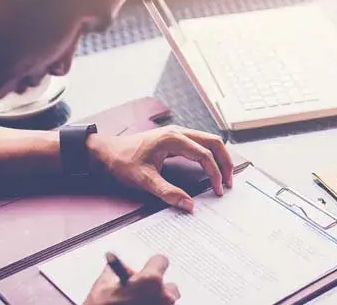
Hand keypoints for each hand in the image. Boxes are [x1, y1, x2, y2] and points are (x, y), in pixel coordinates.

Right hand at [83, 255, 179, 304]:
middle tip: (140, 291)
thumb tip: (115, 262)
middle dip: (156, 287)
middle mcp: (163, 296)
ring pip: (168, 301)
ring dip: (157, 300)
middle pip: (169, 285)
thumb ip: (116, 270)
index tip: (147, 267)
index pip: (161, 260)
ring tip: (139, 302)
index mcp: (150, 280)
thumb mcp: (104, 286)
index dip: (152, 264)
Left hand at [87, 126, 233, 211]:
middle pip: (214, 142)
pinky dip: (211, 154)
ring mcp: (178, 133)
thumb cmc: (122, 162)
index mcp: (173, 139)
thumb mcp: (144, 180)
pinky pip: (201, 142)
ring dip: (220, 157)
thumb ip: (168, 193)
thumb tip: (189, 205)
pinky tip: (211, 167)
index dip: (215, 173)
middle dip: (225, 162)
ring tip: (224, 176)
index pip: (204, 155)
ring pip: (209, 140)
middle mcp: (179, 132)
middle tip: (230, 182)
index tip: (218, 190)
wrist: (106, 151)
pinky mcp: (175, 138)